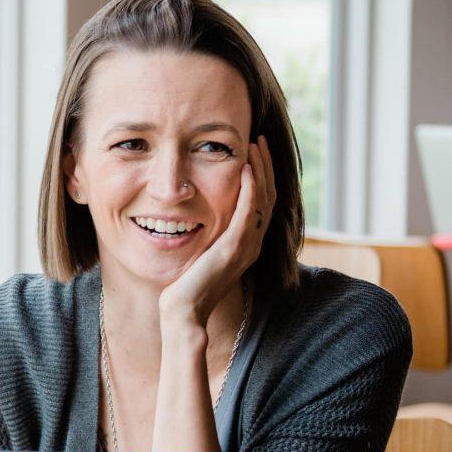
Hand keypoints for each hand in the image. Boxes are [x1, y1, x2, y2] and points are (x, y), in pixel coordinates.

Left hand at [160, 136, 273, 329]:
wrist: (183, 312)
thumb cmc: (185, 287)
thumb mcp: (201, 253)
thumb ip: (208, 235)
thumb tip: (195, 215)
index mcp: (247, 244)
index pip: (262, 202)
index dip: (261, 176)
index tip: (253, 152)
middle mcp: (252, 244)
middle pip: (269, 196)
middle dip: (265, 166)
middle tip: (259, 139)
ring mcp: (246, 246)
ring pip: (263, 199)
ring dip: (260, 169)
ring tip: (255, 145)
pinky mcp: (233, 248)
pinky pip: (249, 212)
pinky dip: (251, 188)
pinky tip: (246, 168)